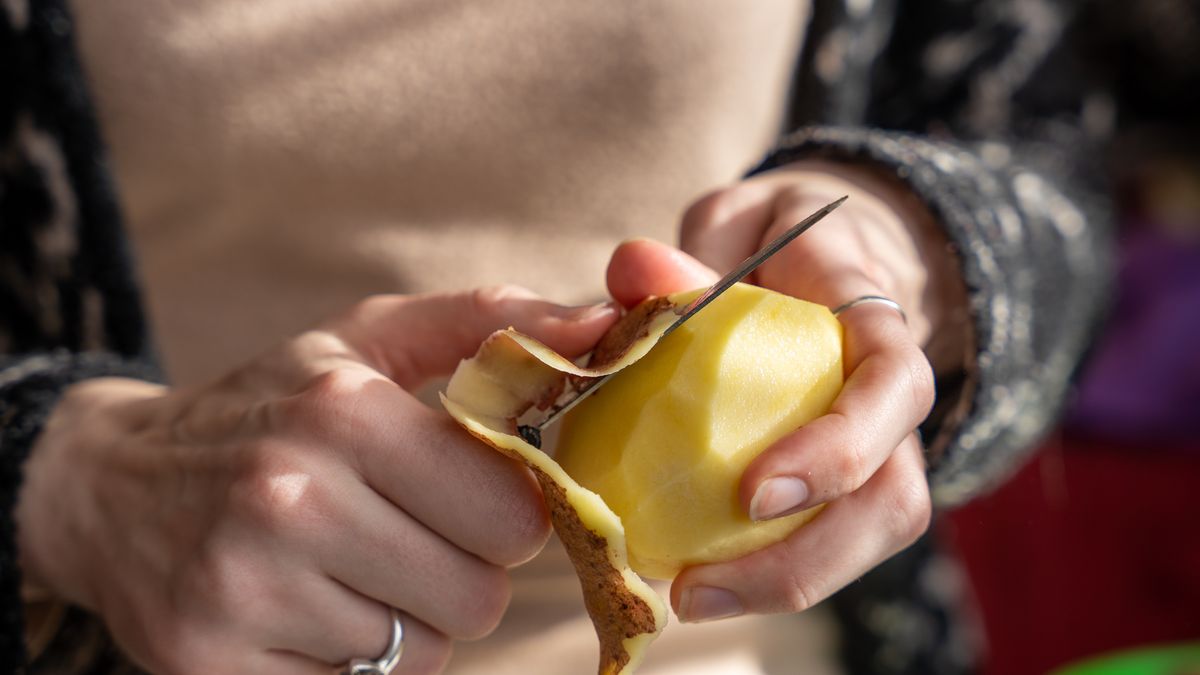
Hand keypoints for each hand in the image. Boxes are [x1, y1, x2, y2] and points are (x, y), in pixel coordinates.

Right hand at [16, 287, 617, 672]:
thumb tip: (605, 322)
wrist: (110, 485)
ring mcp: (242, 588)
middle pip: (477, 597)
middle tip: (414, 536)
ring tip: (355, 567)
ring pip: (422, 652)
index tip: (476, 499)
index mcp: (343, 412)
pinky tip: (309, 605)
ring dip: (410, 619)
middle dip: (465, 573)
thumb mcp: (365, 341)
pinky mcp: (210, 661)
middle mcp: (289, 498)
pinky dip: (352, 657)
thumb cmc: (268, 404)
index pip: (512, 515)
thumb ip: (489, 321)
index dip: (510, 514)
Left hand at [606, 162, 967, 621]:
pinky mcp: (837, 482)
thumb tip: (634, 270)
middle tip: (701, 586)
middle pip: (894, 498)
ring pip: (867, 536)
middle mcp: (889, 403)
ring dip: (783, 584)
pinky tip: (691, 582)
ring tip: (691, 600)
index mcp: (873, 323)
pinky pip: (820, 539)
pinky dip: (763, 572)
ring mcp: (873, 448)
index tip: (755, 492)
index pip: (893, 384)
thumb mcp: (736, 222)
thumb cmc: (775, 240)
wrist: (815, 255)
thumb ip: (693, 248)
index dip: (841, 447)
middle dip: (810, 558)